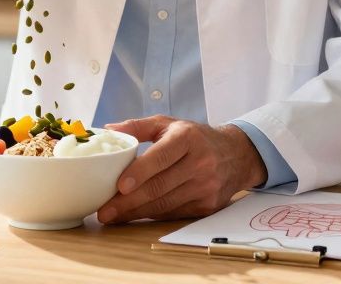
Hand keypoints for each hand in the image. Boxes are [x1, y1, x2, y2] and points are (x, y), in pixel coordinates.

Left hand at [96, 116, 267, 223]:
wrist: (236, 155)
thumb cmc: (194, 138)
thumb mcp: (169, 124)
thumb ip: (137, 126)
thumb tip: (108, 130)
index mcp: (187, 138)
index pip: (161, 157)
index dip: (139, 172)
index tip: (119, 186)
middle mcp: (200, 162)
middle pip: (160, 186)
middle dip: (128, 202)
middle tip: (104, 211)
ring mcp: (206, 187)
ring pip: (165, 204)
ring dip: (135, 213)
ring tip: (112, 216)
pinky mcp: (207, 205)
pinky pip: (173, 213)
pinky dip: (151, 216)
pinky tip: (133, 215)